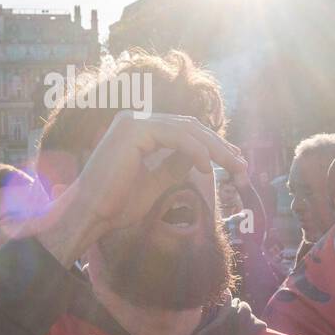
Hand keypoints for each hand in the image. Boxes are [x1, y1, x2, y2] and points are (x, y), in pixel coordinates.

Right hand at [19, 112, 247, 266]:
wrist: (90, 215)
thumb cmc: (117, 205)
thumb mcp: (157, 182)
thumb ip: (176, 165)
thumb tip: (202, 156)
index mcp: (140, 130)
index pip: (185, 131)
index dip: (213, 145)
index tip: (236, 162)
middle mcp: (136, 119)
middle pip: (191, 127)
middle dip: (221, 147)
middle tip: (243, 166)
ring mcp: (134, 121)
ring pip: (188, 129)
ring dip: (216, 149)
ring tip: (235, 168)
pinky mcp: (134, 129)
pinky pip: (176, 136)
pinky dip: (196, 150)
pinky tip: (208, 167)